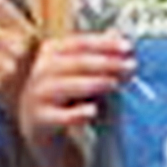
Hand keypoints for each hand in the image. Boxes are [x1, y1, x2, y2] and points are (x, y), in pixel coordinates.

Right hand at [19, 33, 133, 138]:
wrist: (46, 133)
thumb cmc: (68, 97)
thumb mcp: (84, 74)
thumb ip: (100, 54)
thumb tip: (118, 33)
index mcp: (50, 53)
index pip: (78, 43)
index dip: (104, 44)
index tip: (128, 47)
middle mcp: (40, 72)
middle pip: (74, 63)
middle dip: (105, 63)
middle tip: (130, 66)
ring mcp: (36, 97)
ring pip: (65, 86)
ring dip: (92, 83)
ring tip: (114, 84)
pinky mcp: (38, 122)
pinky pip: (58, 117)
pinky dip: (75, 114)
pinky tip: (92, 111)